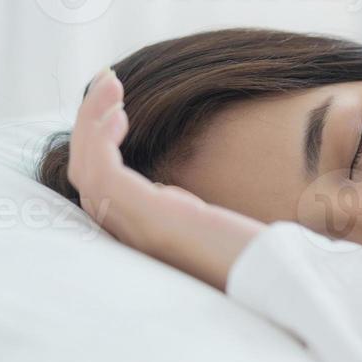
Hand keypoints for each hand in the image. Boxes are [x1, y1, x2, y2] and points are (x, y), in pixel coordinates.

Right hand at [67, 68, 261, 289]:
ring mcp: (135, 229)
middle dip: (90, 122)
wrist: (276, 280)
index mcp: (142, 233)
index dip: (99, 143)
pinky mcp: (149, 219)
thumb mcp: (210, 227)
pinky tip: (119, 112)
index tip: (116, 108)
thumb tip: (174, 194)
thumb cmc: (254, 255)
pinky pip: (104, 172)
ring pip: (87, 169)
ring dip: (92, 120)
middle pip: (85, 173)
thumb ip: (185, 212)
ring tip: (110, 82)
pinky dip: (102, 138)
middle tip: (107, 81)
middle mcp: (130, 235)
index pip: (100, 185)